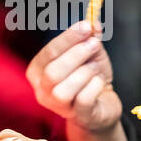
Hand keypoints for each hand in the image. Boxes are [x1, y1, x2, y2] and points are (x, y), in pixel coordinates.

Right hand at [26, 20, 125, 140]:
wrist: (102, 107)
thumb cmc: (88, 78)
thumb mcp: (89, 54)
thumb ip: (89, 38)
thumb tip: (93, 23)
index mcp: (38, 71)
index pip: (48, 53)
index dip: (67, 38)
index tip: (86, 26)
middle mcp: (42, 91)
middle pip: (52, 72)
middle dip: (76, 54)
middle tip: (94, 44)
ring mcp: (58, 107)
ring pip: (63, 89)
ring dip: (85, 72)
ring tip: (95, 67)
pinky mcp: (78, 117)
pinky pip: (84, 99)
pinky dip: (95, 86)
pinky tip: (100, 82)